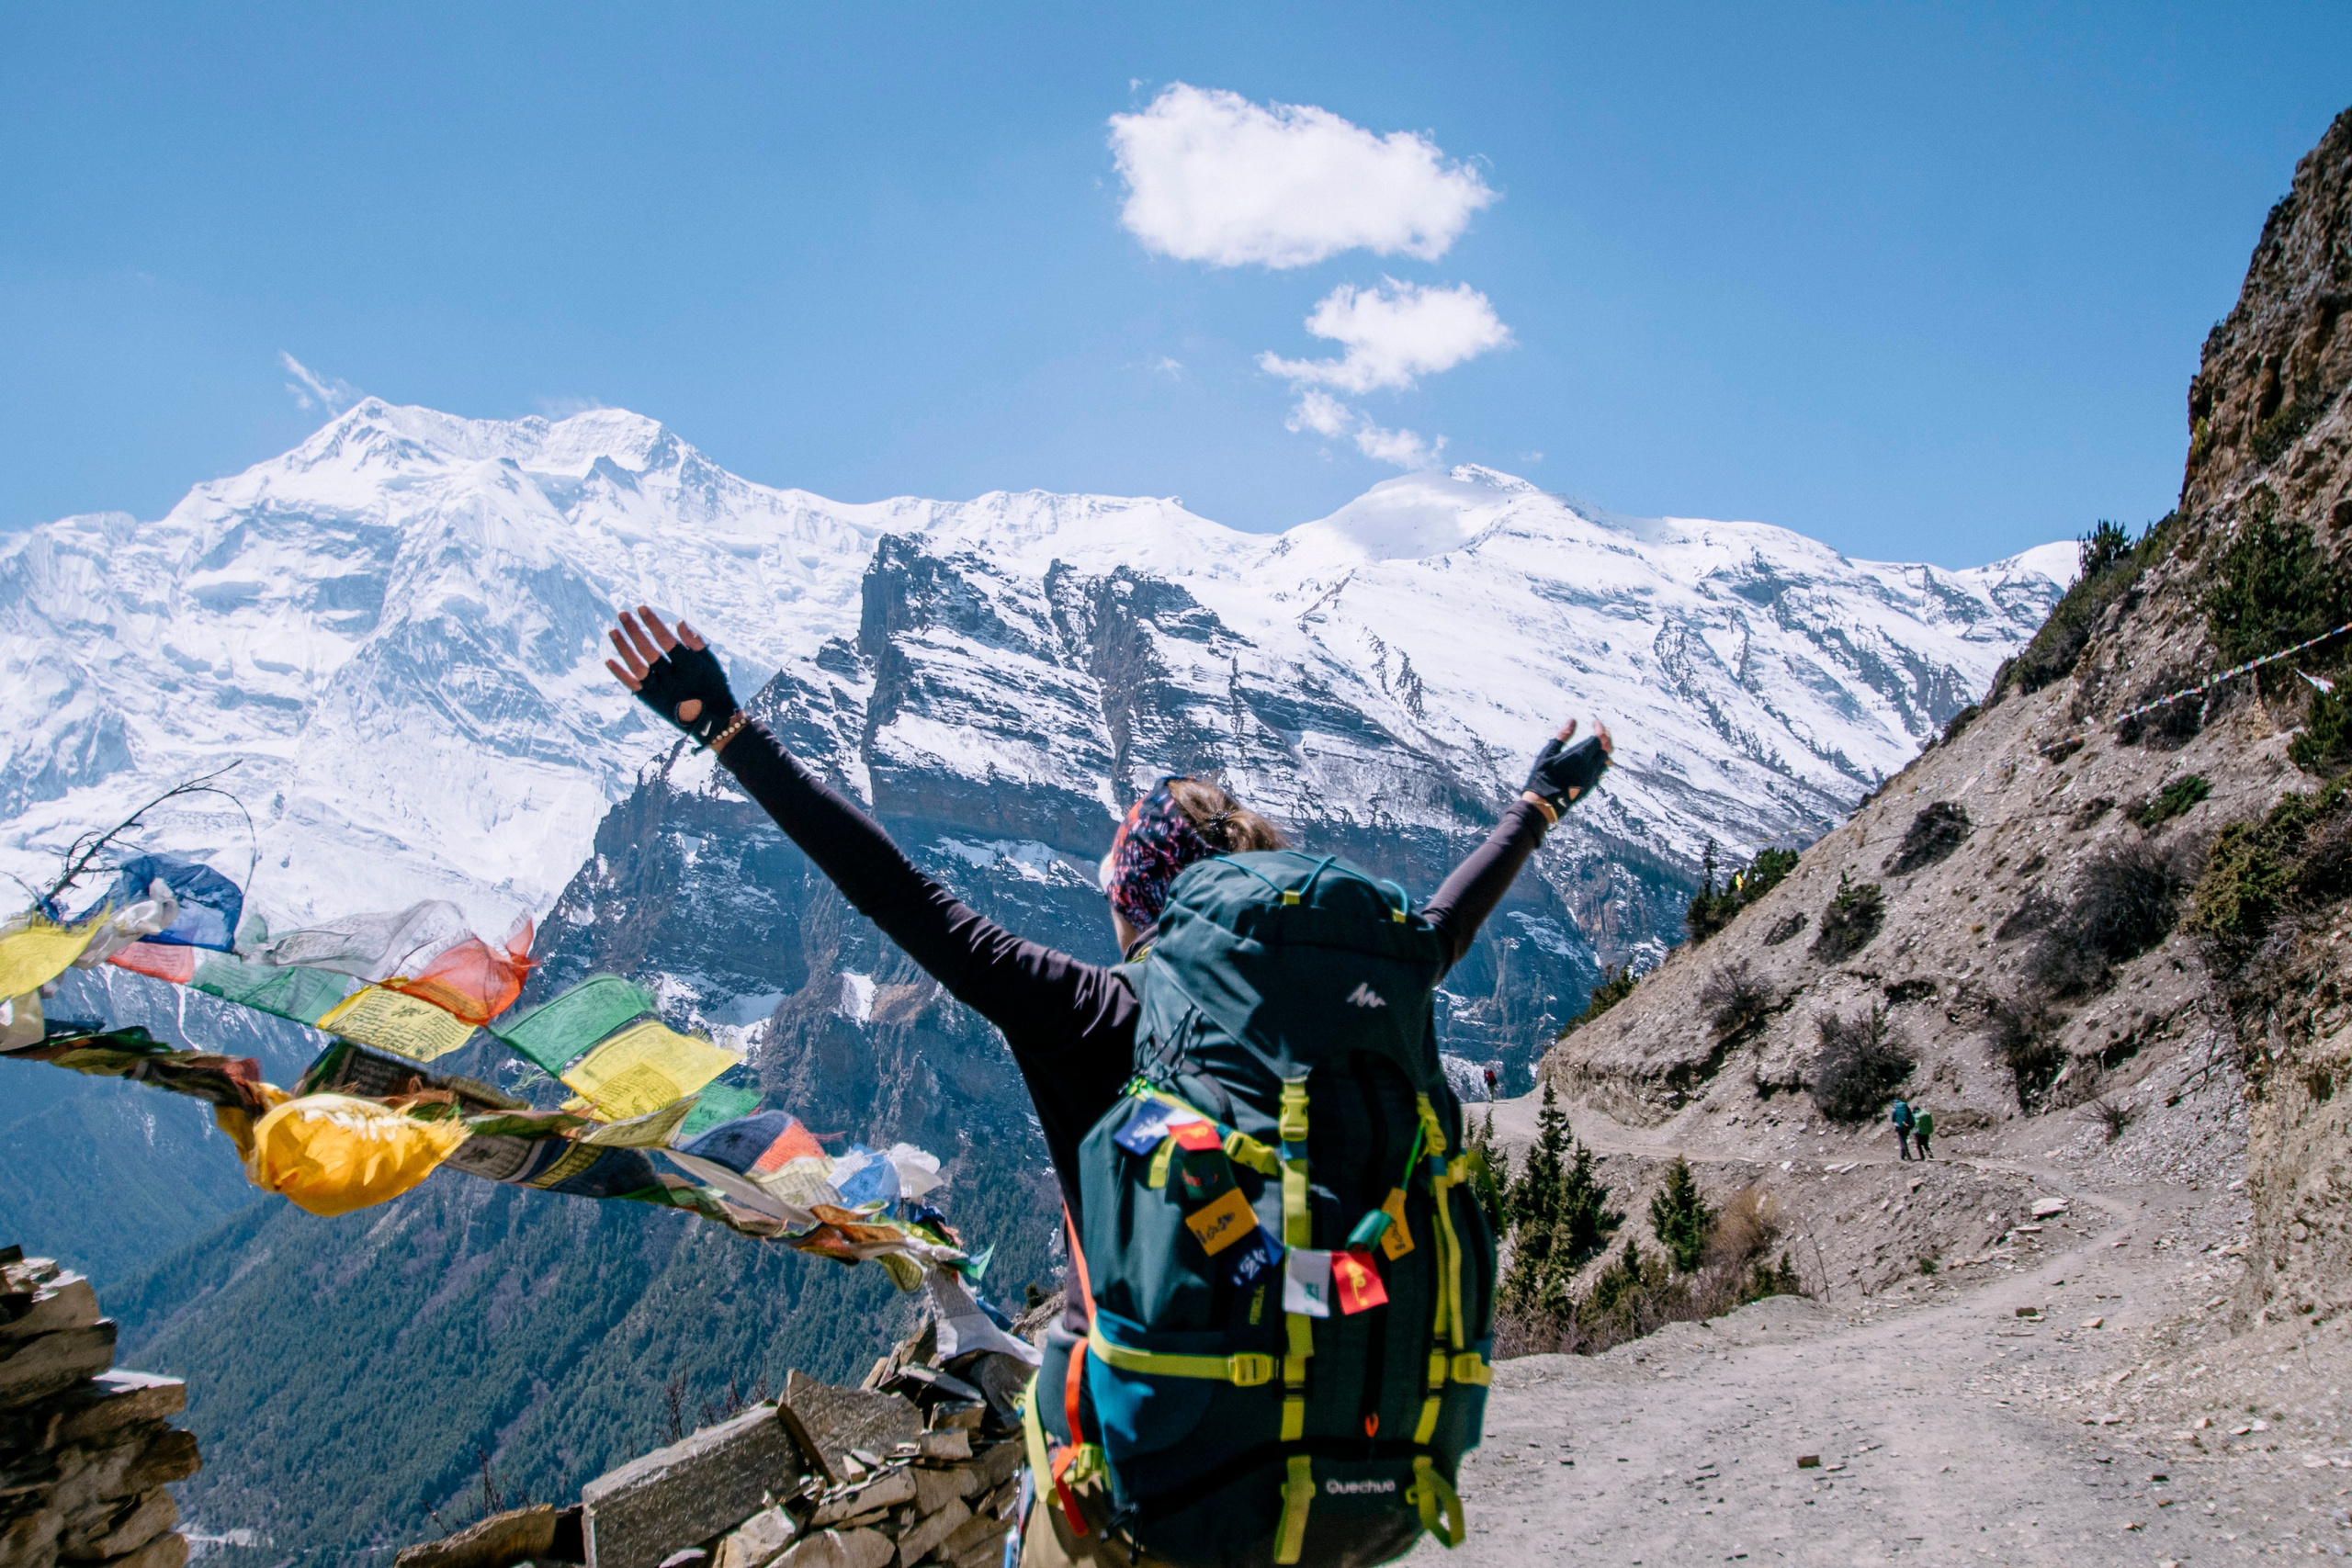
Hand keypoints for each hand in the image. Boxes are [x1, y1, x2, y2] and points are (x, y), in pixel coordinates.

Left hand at [605, 606, 742, 749]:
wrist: (713, 721)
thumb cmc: (713, 686)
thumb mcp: (710, 663)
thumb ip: (695, 643)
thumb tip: (678, 622)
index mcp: (689, 666)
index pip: (666, 640)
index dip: (653, 623)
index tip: (641, 608)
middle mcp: (672, 678)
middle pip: (648, 651)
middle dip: (634, 631)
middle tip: (622, 614)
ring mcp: (660, 691)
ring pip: (637, 667)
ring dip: (623, 648)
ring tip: (612, 631)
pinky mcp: (651, 701)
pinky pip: (633, 686)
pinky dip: (620, 674)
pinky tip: (608, 660)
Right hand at [1521, 718, 1611, 822]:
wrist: (1544, 803)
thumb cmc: (1542, 776)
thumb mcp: (1548, 753)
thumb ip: (1562, 736)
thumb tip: (1572, 720)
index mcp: (1580, 756)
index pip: (1599, 738)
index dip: (1599, 727)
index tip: (1594, 721)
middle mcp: (1589, 767)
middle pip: (1607, 748)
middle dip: (1605, 737)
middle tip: (1597, 730)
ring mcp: (1591, 778)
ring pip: (1606, 761)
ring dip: (1604, 750)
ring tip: (1596, 744)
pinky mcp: (1589, 787)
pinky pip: (1601, 771)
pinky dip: (1600, 762)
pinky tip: (1592, 760)